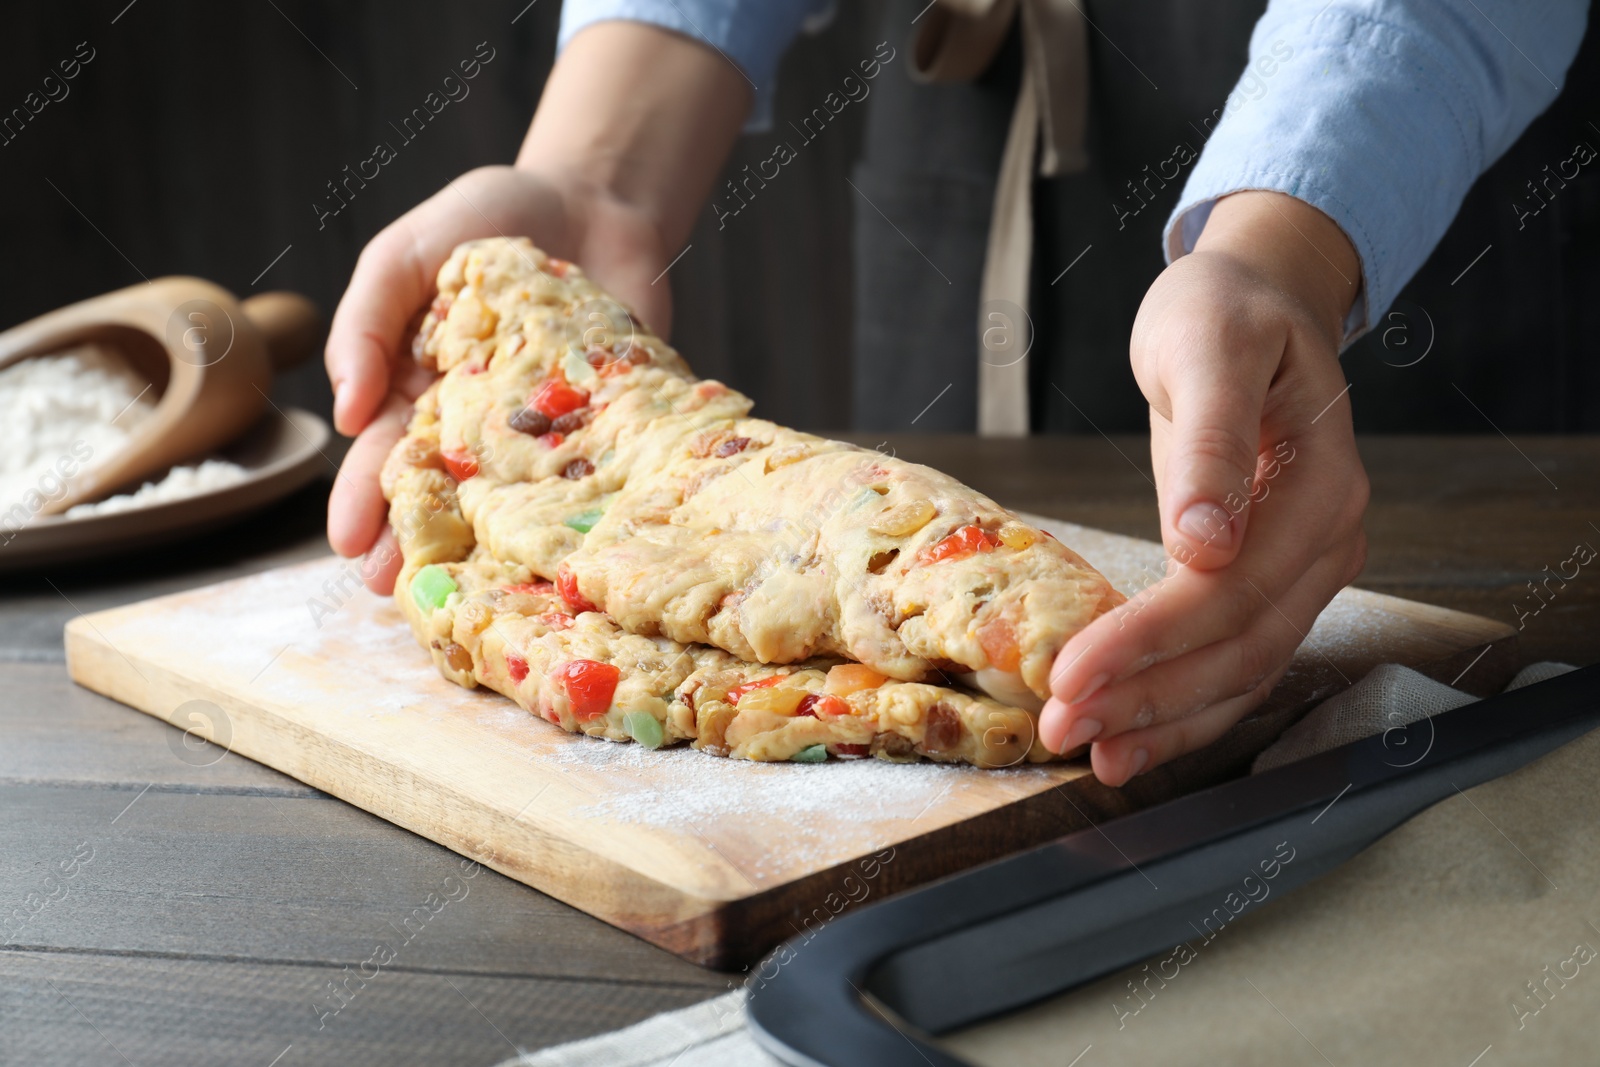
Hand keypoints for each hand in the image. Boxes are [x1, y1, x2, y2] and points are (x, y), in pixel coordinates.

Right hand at [323, 22, 750, 593]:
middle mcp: (482, 427)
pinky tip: (558, 552)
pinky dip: (575, 515)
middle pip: (443, 492)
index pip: (385, 454)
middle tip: (391, 586)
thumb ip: (368, 321)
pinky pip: (590, 478)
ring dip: (485, 545)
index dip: (363, 498)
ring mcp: (546, 433)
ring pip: (512, 502)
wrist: (593, 199)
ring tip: (462, 586)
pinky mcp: (610, 430)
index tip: (348, 542)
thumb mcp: (407, 253)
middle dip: (413, 538)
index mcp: (424, 393)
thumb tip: (347, 412)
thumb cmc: (486, 219)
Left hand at [1040, 191, 1369, 784]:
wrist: (1252, 303)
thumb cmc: (1224, 314)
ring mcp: (1303, 569)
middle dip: (1147, 698)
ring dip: (1162, 719)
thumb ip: (1211, 442)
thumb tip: (1205, 543)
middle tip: (1061, 726)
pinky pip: (1231, 660)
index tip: (1071, 674)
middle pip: (1238, 648)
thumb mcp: (1208, 350)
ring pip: (1239, 671)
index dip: (1150, 642)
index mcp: (1320, 488)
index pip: (1231, 591)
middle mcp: (1325, 542)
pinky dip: (1180, 706)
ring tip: (1089, 752)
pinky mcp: (1267, 581)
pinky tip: (1129, 738)